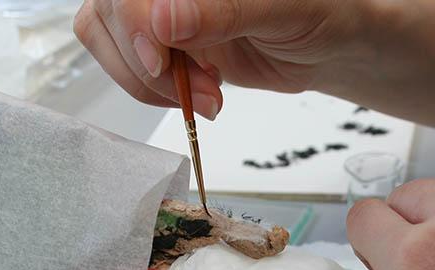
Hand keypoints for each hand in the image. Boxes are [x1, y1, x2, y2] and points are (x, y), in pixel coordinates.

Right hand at [72, 0, 365, 119]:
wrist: (329, 44)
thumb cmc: (319, 12)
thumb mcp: (280, 10)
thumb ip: (222, 12)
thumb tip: (164, 20)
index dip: (135, 22)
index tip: (160, 59)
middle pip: (109, 10)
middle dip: (148, 61)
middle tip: (200, 87)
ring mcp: (157, 9)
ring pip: (105, 37)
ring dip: (150, 81)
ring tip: (208, 95)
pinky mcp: (160, 41)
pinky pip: (126, 64)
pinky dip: (156, 91)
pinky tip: (200, 93)